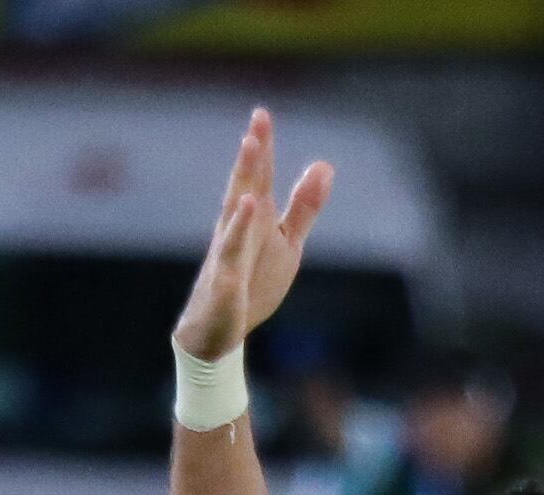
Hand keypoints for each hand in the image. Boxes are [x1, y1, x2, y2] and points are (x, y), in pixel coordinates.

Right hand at [173, 108, 334, 363]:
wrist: (218, 331)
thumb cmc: (252, 280)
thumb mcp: (287, 242)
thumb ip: (304, 206)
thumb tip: (325, 165)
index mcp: (254, 218)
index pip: (259, 178)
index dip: (262, 148)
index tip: (261, 113)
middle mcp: (236, 230)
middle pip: (243, 189)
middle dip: (250, 159)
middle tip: (255, 126)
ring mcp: (227, 256)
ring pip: (233, 220)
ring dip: (242, 194)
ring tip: (250, 165)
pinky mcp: (225, 285)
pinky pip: (230, 263)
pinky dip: (236, 242)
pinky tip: (246, 214)